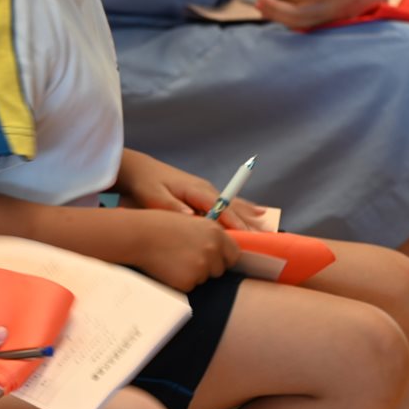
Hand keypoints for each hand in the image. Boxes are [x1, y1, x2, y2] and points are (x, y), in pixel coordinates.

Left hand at [116, 152, 261, 229]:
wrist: (139, 169)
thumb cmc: (145, 184)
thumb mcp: (153, 197)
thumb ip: (171, 207)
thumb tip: (191, 217)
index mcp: (196, 190)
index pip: (221, 208)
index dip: (234, 223)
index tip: (246, 237)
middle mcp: (206, 189)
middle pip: (233, 207)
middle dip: (248, 223)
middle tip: (266, 239)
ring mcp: (207, 191)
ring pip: (235, 204)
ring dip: (250, 217)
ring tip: (268, 229)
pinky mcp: (204, 194)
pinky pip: (230, 203)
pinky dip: (245, 209)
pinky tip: (259, 213)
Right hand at [127, 210, 240, 291]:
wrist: (138, 235)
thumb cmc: (159, 226)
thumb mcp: (190, 223)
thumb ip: (208, 236)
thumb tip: (218, 251)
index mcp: (216, 232)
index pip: (234, 254)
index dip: (223, 259)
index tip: (213, 260)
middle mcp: (213, 249)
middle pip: (219, 269)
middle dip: (206, 268)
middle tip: (185, 259)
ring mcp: (202, 266)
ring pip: (203, 278)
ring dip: (191, 274)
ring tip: (172, 259)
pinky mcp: (189, 280)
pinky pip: (189, 286)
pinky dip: (179, 281)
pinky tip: (167, 267)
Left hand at [255, 0, 387, 28]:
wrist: (375, 3)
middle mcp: (330, 9)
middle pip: (299, 13)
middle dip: (276, 8)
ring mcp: (325, 21)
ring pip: (297, 23)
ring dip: (276, 16)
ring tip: (258, 5)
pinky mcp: (322, 27)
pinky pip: (300, 27)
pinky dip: (283, 22)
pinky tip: (267, 14)